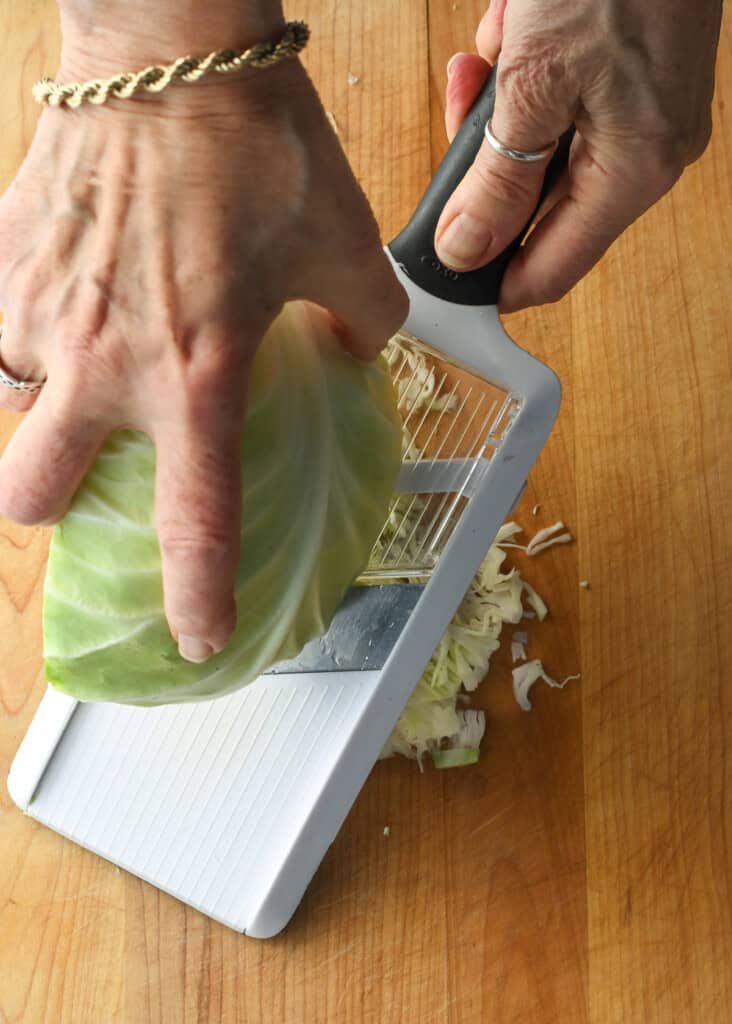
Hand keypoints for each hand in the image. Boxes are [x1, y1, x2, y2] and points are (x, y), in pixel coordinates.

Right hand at [0, 23, 406, 662]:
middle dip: (57, 508)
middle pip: (31, 498)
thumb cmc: (257, 148)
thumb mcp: (346, 250)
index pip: (194, 522)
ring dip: (44, 414)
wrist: (169, 52)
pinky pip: (1, 328)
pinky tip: (78, 299)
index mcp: (194, 377)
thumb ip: (362, 323)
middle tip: (96, 476)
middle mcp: (102, 366)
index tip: (196, 641)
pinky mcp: (3, 264)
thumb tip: (354, 348)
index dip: (196, 595)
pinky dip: (33, 332)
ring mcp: (39, 317)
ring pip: (10, 410)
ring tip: (93, 371)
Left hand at [434, 0, 721, 310]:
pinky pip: (565, 104)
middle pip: (543, 206)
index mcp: (634, 172)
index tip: (446, 276)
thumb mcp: (533, 83)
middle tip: (463, 118)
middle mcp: (648, 153)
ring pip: (545, 150)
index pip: (555, 268)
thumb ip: (497, 180)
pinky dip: (529, 74)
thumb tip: (468, 250)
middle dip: (490, 166)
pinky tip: (518, 29)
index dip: (497, 281)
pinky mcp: (634, 76)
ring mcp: (645, 114)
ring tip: (495, 52)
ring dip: (504, 111)